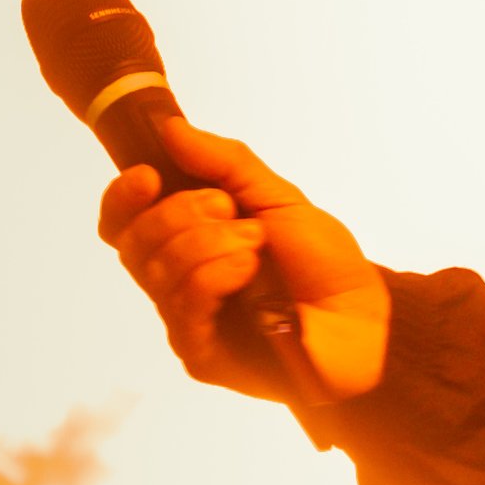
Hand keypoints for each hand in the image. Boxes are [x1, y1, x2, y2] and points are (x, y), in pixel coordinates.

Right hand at [99, 116, 390, 400]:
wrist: (362, 315)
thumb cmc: (321, 262)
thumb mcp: (277, 197)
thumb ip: (225, 162)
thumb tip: (170, 129)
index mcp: (187, 243)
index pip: (122, 224)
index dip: (122, 198)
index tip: (148, 175)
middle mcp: (178, 282)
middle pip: (134, 243)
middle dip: (180, 214)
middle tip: (230, 210)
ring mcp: (186, 320)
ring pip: (157, 271)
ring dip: (208, 244)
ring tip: (256, 243)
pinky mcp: (200, 354)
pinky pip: (182, 307)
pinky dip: (214, 275)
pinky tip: (247, 269)